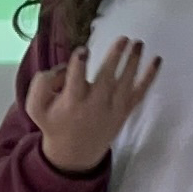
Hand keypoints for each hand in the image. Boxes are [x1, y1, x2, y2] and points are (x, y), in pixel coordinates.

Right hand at [25, 38, 160, 173]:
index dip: (79, 63)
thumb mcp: (35, 107)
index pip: (75, 78)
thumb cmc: (55, 123)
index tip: (83, 50)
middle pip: (107, 77)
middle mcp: (95, 105)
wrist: (75, 152)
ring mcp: (112, 108)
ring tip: (139, 43)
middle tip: (123, 39)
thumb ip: (41, 84)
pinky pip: (140, 93)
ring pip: (126, 82)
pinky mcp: (124, 111)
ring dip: (134, 61)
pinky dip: (150, 77)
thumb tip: (62, 68)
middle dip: (115, 58)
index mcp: (71, 101)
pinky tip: (157, 60)